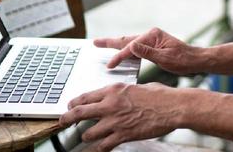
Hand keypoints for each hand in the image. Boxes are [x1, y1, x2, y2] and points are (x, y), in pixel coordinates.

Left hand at [59, 82, 179, 150]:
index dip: (74, 102)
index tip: (69, 105)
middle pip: (80, 112)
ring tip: (86, 136)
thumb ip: (122, 92)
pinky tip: (101, 147)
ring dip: (86, 135)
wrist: (171, 107)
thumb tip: (118, 96)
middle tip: (62, 121)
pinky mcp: (123, 135)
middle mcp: (111, 105)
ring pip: (89, 132)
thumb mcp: (136, 87)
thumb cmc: (158, 95)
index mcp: (114, 90)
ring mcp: (116, 121)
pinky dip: (101, 147)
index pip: (86, 96)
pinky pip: (104, 145)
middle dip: (67, 118)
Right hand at [95, 27, 201, 73]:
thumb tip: (131, 46)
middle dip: (110, 42)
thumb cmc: (183, 60)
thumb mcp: (166, 58)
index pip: (131, 47)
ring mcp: (151, 39)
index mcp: (153, 35)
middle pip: (126, 39)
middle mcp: (151, 34)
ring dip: (116, 45)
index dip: (119, 56)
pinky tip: (120, 54)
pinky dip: (125, 50)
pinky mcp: (153, 46)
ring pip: (129, 43)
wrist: (196, 60)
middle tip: (95, 42)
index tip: (109, 65)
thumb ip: (148, 53)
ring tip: (102, 45)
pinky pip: (135, 48)